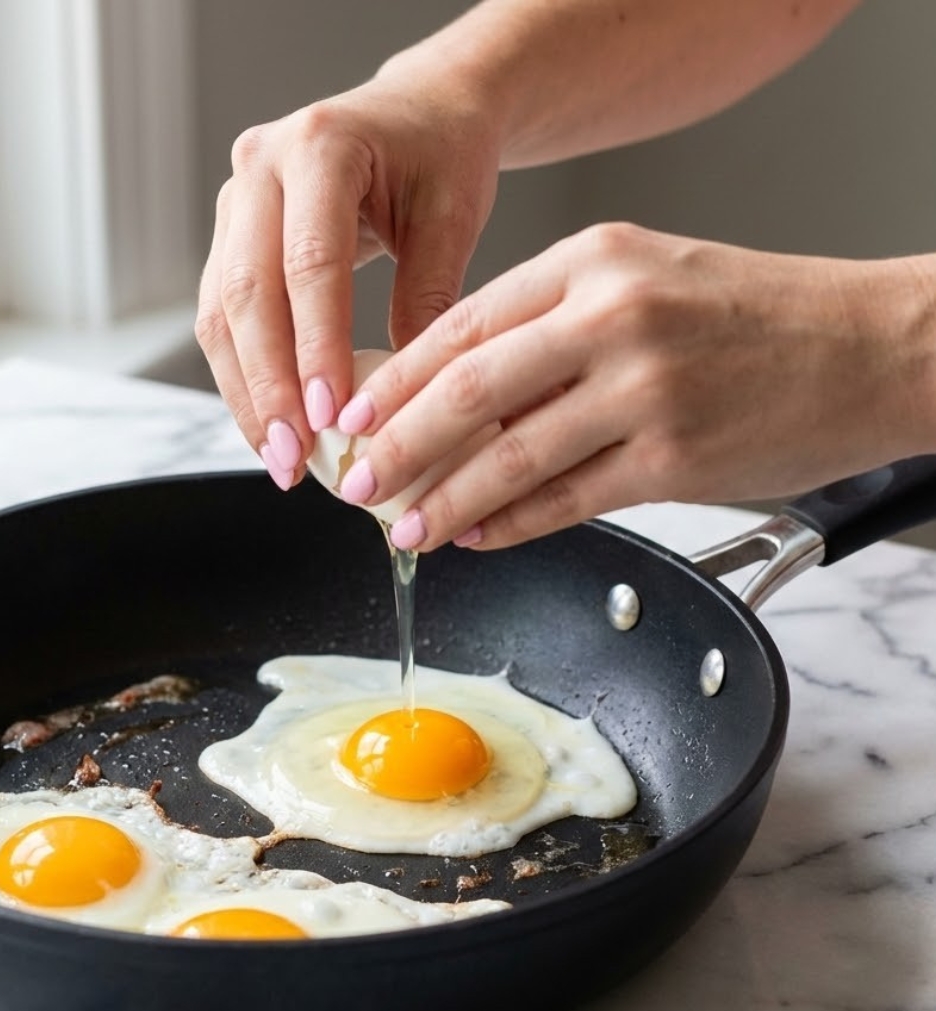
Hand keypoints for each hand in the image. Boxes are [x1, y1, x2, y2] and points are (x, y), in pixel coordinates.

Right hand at [194, 73, 501, 488]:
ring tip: (280, 459)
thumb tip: (400, 400)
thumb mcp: (453, 217)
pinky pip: (223, 319)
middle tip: (293, 456)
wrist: (419, 113)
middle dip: (268, 386)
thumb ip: (428, 298)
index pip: (309, 262)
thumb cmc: (443, 157)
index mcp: (321, 144)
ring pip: (220, 313)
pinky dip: (245, 378)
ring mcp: (235, 202)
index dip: (314, 346)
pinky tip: (270, 427)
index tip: (328, 417)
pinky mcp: (229, 238)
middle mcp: (260, 167)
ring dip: (247, 394)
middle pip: (247, 292)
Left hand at [333, 222, 935, 549]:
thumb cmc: (755, 315)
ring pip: (510, 457)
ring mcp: (645, 390)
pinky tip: (478, 535)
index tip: (351, 417)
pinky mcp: (674, 460)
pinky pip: (567, 502)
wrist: (873, 347)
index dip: (392, 380)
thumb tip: (456, 392)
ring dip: (445, 500)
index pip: (461, 325)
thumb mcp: (645, 278)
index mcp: (593, 261)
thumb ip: (552, 324)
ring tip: (405, 528)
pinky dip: (512, 525)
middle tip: (356, 483)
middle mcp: (613, 317)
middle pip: (468, 391)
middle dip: (397, 446)